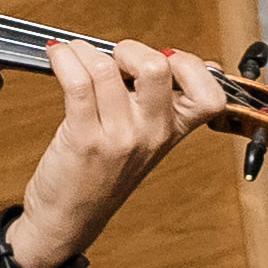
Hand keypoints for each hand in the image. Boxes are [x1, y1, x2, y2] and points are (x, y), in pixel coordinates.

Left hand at [9, 38, 227, 267]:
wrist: (70, 218)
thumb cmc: (102, 174)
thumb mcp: (146, 140)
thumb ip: (165, 102)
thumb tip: (194, 62)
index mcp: (172, 131)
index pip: (210, 95)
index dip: (190, 65)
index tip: (165, 59)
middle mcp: (151, 134)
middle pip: (157, 67)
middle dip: (129, 49)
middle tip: (113, 60)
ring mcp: (119, 138)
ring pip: (106, 68)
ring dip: (84, 51)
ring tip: (74, 56)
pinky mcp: (83, 138)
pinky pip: (76, 83)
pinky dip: (64, 60)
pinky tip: (58, 58)